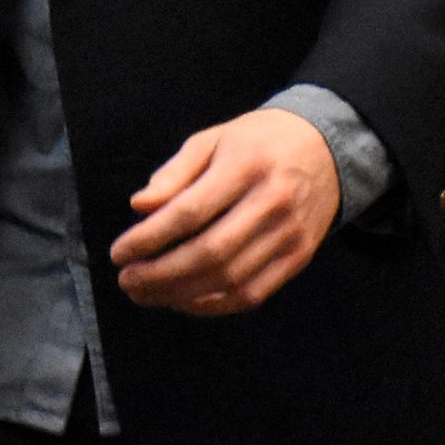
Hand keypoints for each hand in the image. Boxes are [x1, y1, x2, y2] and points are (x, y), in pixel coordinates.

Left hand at [110, 108, 338, 314]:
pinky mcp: (299, 258)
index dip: (149, 238)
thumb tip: (139, 206)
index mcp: (245, 166)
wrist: (326, 150)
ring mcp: (290, 235)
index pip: (189, 212)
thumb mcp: (212, 140)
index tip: (118, 253)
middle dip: (160, 275)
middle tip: (126, 281)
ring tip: (145, 294)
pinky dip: (213, 304)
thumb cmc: (256, 142)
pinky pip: (253, 293)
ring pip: (230, 280)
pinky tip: (182, 300)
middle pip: (209, 253)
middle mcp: (272, 203)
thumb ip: (174, 174)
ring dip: (180, 295)